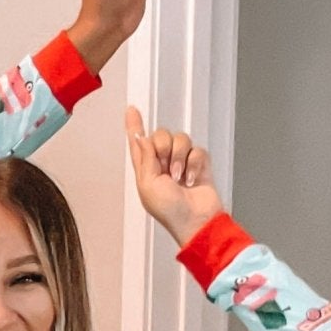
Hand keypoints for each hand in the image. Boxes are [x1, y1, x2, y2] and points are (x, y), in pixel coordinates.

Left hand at [125, 108, 224, 246]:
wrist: (196, 220)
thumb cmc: (170, 211)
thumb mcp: (149, 185)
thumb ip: (145, 157)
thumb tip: (140, 137)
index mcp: (146, 169)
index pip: (138, 143)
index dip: (134, 126)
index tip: (131, 110)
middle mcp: (162, 163)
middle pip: (162, 135)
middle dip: (164, 148)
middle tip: (167, 168)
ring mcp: (182, 162)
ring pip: (181, 139)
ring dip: (180, 158)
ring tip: (180, 178)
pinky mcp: (199, 164)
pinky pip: (197, 149)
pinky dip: (195, 164)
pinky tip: (192, 180)